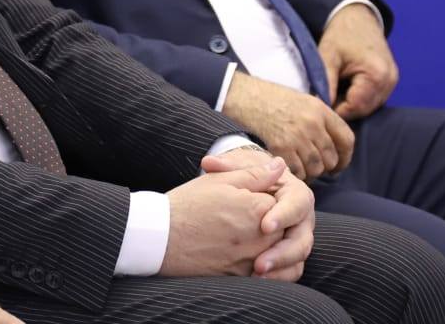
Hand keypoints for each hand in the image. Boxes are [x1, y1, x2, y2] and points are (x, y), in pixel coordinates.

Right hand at [159, 154, 285, 277]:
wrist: (159, 238)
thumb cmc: (186, 205)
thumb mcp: (219, 180)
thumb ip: (255, 174)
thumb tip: (280, 166)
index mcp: (257, 208)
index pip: (282, 202)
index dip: (268, 197)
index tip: (250, 196)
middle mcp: (260, 237)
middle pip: (284, 229)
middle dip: (271, 221)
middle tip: (243, 215)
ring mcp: (251, 259)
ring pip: (277, 252)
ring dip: (268, 244)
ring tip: (240, 234)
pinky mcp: (241, 277)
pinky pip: (265, 274)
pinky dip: (260, 264)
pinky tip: (239, 253)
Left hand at [201, 148, 315, 281]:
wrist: (252, 190)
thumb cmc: (246, 175)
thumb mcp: (239, 167)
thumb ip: (226, 166)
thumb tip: (209, 163)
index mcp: (296, 193)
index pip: (298, 203)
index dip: (284, 215)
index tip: (264, 226)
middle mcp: (302, 219)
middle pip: (302, 239)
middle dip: (282, 253)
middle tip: (259, 263)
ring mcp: (298, 239)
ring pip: (298, 259)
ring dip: (279, 270)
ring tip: (256, 275)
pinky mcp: (289, 256)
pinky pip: (290, 271)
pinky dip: (277, 278)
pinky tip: (256, 281)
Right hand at [221, 71, 355, 179]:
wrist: (243, 95)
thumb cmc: (270, 98)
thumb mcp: (302, 101)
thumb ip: (320, 120)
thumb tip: (333, 144)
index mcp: (320, 110)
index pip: (347, 139)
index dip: (345, 157)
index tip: (338, 164)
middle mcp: (312, 123)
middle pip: (331, 158)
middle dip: (324, 167)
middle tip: (313, 167)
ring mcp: (297, 136)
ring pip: (316, 168)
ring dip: (309, 172)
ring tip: (299, 167)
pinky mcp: (281, 146)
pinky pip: (297, 171)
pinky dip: (295, 174)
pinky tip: (287, 167)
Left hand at [317, 4, 397, 120]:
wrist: (358, 16)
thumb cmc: (342, 34)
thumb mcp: (327, 57)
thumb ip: (324, 83)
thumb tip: (319, 107)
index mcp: (376, 75)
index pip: (355, 108)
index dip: (336, 110)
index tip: (320, 105)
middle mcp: (389, 81)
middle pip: (364, 109)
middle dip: (344, 108)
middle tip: (325, 97)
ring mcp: (392, 82)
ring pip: (369, 106)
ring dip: (351, 103)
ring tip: (335, 89)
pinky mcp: (391, 80)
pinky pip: (374, 98)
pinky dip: (359, 97)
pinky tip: (346, 86)